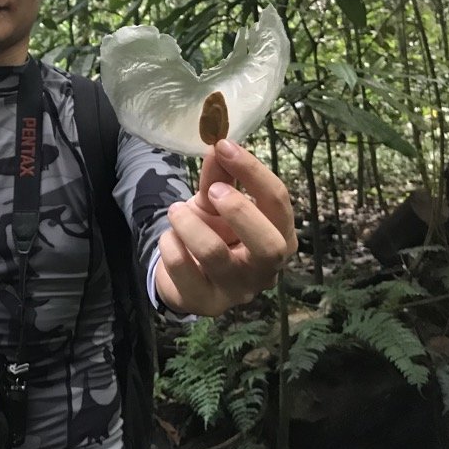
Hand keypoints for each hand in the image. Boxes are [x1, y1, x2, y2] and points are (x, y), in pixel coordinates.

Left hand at [155, 138, 296, 315]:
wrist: (183, 273)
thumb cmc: (212, 232)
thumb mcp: (215, 201)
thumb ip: (219, 176)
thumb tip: (218, 144)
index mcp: (279, 237)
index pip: (279, 204)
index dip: (253, 172)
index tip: (224, 145)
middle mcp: (265, 270)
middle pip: (270, 246)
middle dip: (239, 212)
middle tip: (212, 191)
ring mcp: (236, 291)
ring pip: (216, 256)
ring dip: (190, 224)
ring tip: (176, 211)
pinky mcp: (205, 303)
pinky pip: (183, 269)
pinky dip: (170, 244)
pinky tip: (169, 238)